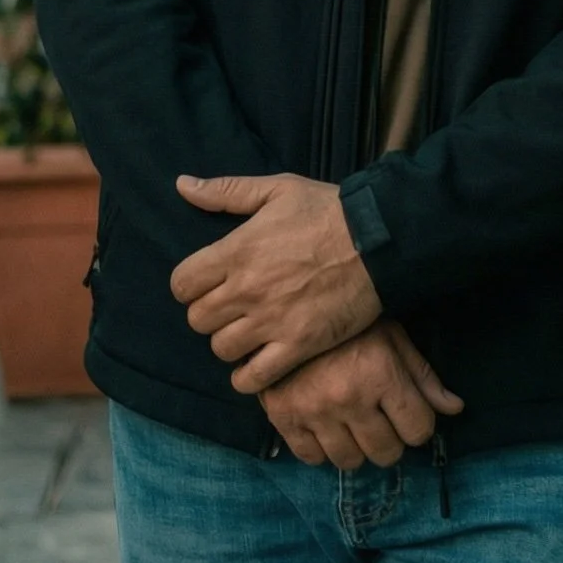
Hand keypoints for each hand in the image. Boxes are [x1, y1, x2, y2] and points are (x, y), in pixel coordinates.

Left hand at [171, 173, 380, 392]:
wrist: (380, 238)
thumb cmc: (328, 210)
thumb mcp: (278, 188)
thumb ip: (226, 190)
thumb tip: (182, 184)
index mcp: (238, 250)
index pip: (182, 284)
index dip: (192, 284)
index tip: (211, 280)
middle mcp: (247, 289)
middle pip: (198, 319)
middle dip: (212, 311)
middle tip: (234, 303)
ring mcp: (271, 321)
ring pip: (221, 349)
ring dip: (231, 340)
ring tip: (250, 328)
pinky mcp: (296, 346)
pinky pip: (252, 378)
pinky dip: (248, 376)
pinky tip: (258, 361)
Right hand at [260, 320, 462, 468]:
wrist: (292, 311)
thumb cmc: (352, 326)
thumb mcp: (393, 339)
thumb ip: (423, 377)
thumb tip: (455, 409)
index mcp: (382, 373)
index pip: (418, 430)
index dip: (419, 425)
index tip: (410, 415)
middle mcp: (349, 397)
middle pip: (386, 453)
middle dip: (391, 441)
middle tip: (382, 421)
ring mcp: (314, 411)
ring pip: (349, 461)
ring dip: (357, 448)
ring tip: (354, 423)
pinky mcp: (284, 419)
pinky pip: (311, 459)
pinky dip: (322, 449)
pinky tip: (326, 426)